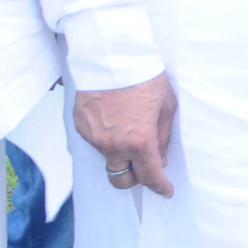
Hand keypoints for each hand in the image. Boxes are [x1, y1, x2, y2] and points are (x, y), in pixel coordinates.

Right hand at [75, 72, 177, 197]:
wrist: (112, 56)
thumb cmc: (145, 77)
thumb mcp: (166, 106)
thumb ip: (162, 137)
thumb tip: (160, 159)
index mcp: (139, 141)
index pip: (150, 176)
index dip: (160, 187)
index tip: (166, 191)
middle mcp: (113, 145)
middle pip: (121, 179)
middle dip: (135, 179)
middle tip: (146, 167)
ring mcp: (94, 138)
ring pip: (108, 160)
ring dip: (120, 154)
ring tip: (130, 129)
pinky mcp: (81, 127)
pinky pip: (95, 143)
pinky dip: (106, 139)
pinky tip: (114, 120)